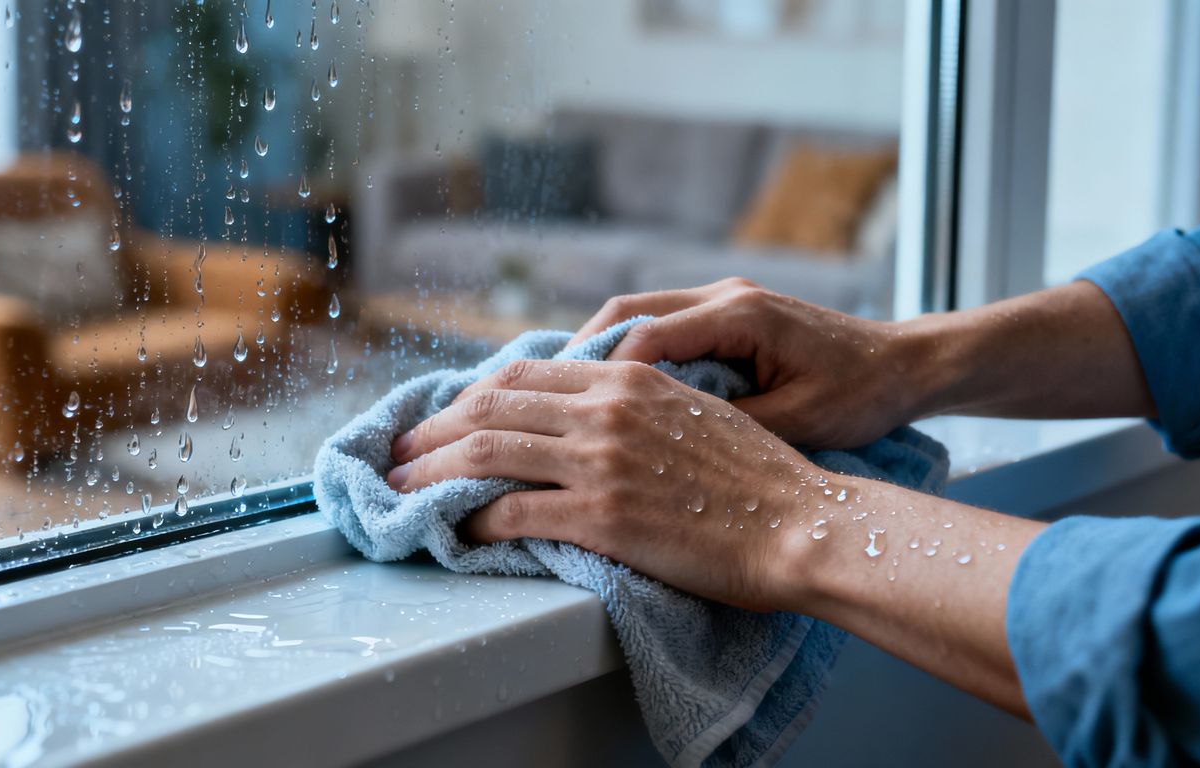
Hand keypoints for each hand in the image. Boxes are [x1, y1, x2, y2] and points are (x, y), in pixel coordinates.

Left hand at [386, 359, 842, 610]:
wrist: (801, 523)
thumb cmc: (757, 476)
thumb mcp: (693, 411)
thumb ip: (635, 401)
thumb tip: (585, 409)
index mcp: (628, 378)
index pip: (522, 374)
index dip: (470, 395)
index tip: (444, 415)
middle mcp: (605, 409)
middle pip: (490, 406)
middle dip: (431, 429)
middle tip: (397, 450)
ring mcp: (600, 462)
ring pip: (485, 453)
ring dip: (430, 471)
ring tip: (399, 487)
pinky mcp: (601, 517)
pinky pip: (512, 511)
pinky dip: (471, 517)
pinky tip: (453, 528)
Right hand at [570, 278, 921, 448]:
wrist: (907, 366)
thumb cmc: (863, 395)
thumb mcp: (799, 422)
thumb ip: (730, 429)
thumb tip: (659, 448)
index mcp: (739, 314)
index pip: (643, 338)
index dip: (597, 378)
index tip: (562, 416)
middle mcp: (723, 296)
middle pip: (624, 314)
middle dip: (576, 358)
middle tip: (534, 401)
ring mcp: (723, 301)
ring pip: (634, 316)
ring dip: (594, 355)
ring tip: (556, 398)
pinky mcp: (726, 316)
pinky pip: (658, 329)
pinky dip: (624, 358)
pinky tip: (603, 393)